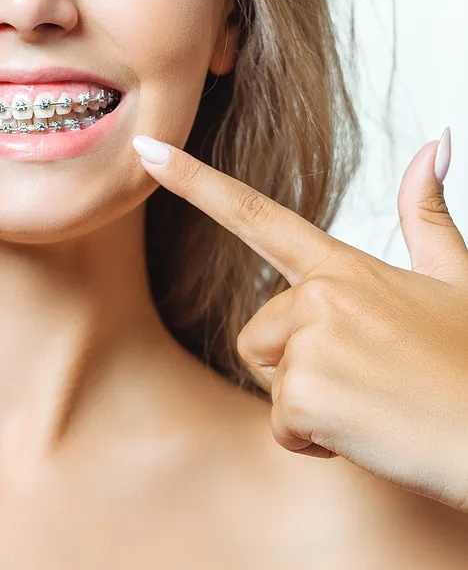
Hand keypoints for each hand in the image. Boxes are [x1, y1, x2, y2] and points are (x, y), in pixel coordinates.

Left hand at [133, 132, 467, 511]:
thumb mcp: (455, 280)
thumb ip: (426, 217)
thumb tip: (436, 143)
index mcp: (345, 268)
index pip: (255, 215)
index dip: (195, 181)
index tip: (146, 151)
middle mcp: (320, 294)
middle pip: (256, 337)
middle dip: (298, 370)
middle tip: (368, 382)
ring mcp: (310, 340)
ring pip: (269, 380)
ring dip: (309, 405)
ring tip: (373, 403)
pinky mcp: (303, 392)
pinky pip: (283, 426)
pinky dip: (318, 441)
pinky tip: (369, 432)